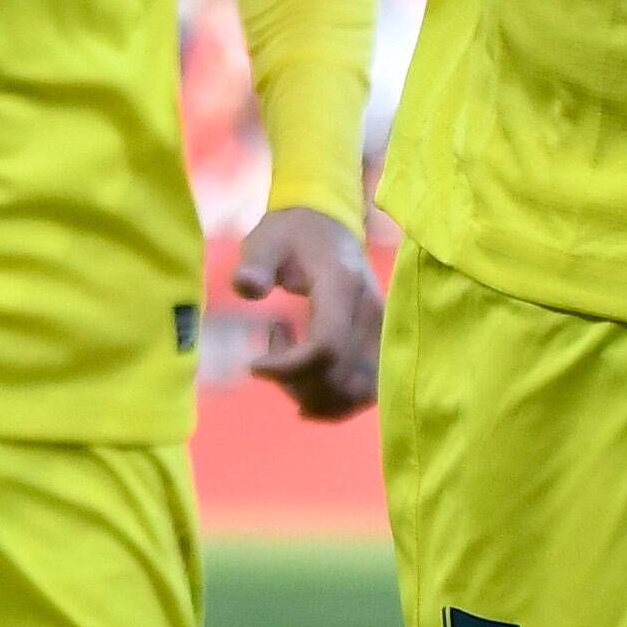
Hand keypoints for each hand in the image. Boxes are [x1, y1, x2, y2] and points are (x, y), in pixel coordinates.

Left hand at [232, 206, 382, 421]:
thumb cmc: (291, 235)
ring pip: (356, 392)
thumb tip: (246, 286)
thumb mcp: (265, 241)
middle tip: (268, 360)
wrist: (328, 224)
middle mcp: (371, 314)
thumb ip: (255, 264)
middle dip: (296, 383)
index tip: (254, 365)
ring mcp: (381, 332)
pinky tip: (304, 390)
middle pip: (341, 377)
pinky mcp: (380, 346)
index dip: (288, 367)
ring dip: (315, 396)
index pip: (325, 347)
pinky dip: (334, 403)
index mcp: (342, 286)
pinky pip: (366, 392)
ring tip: (286, 371)